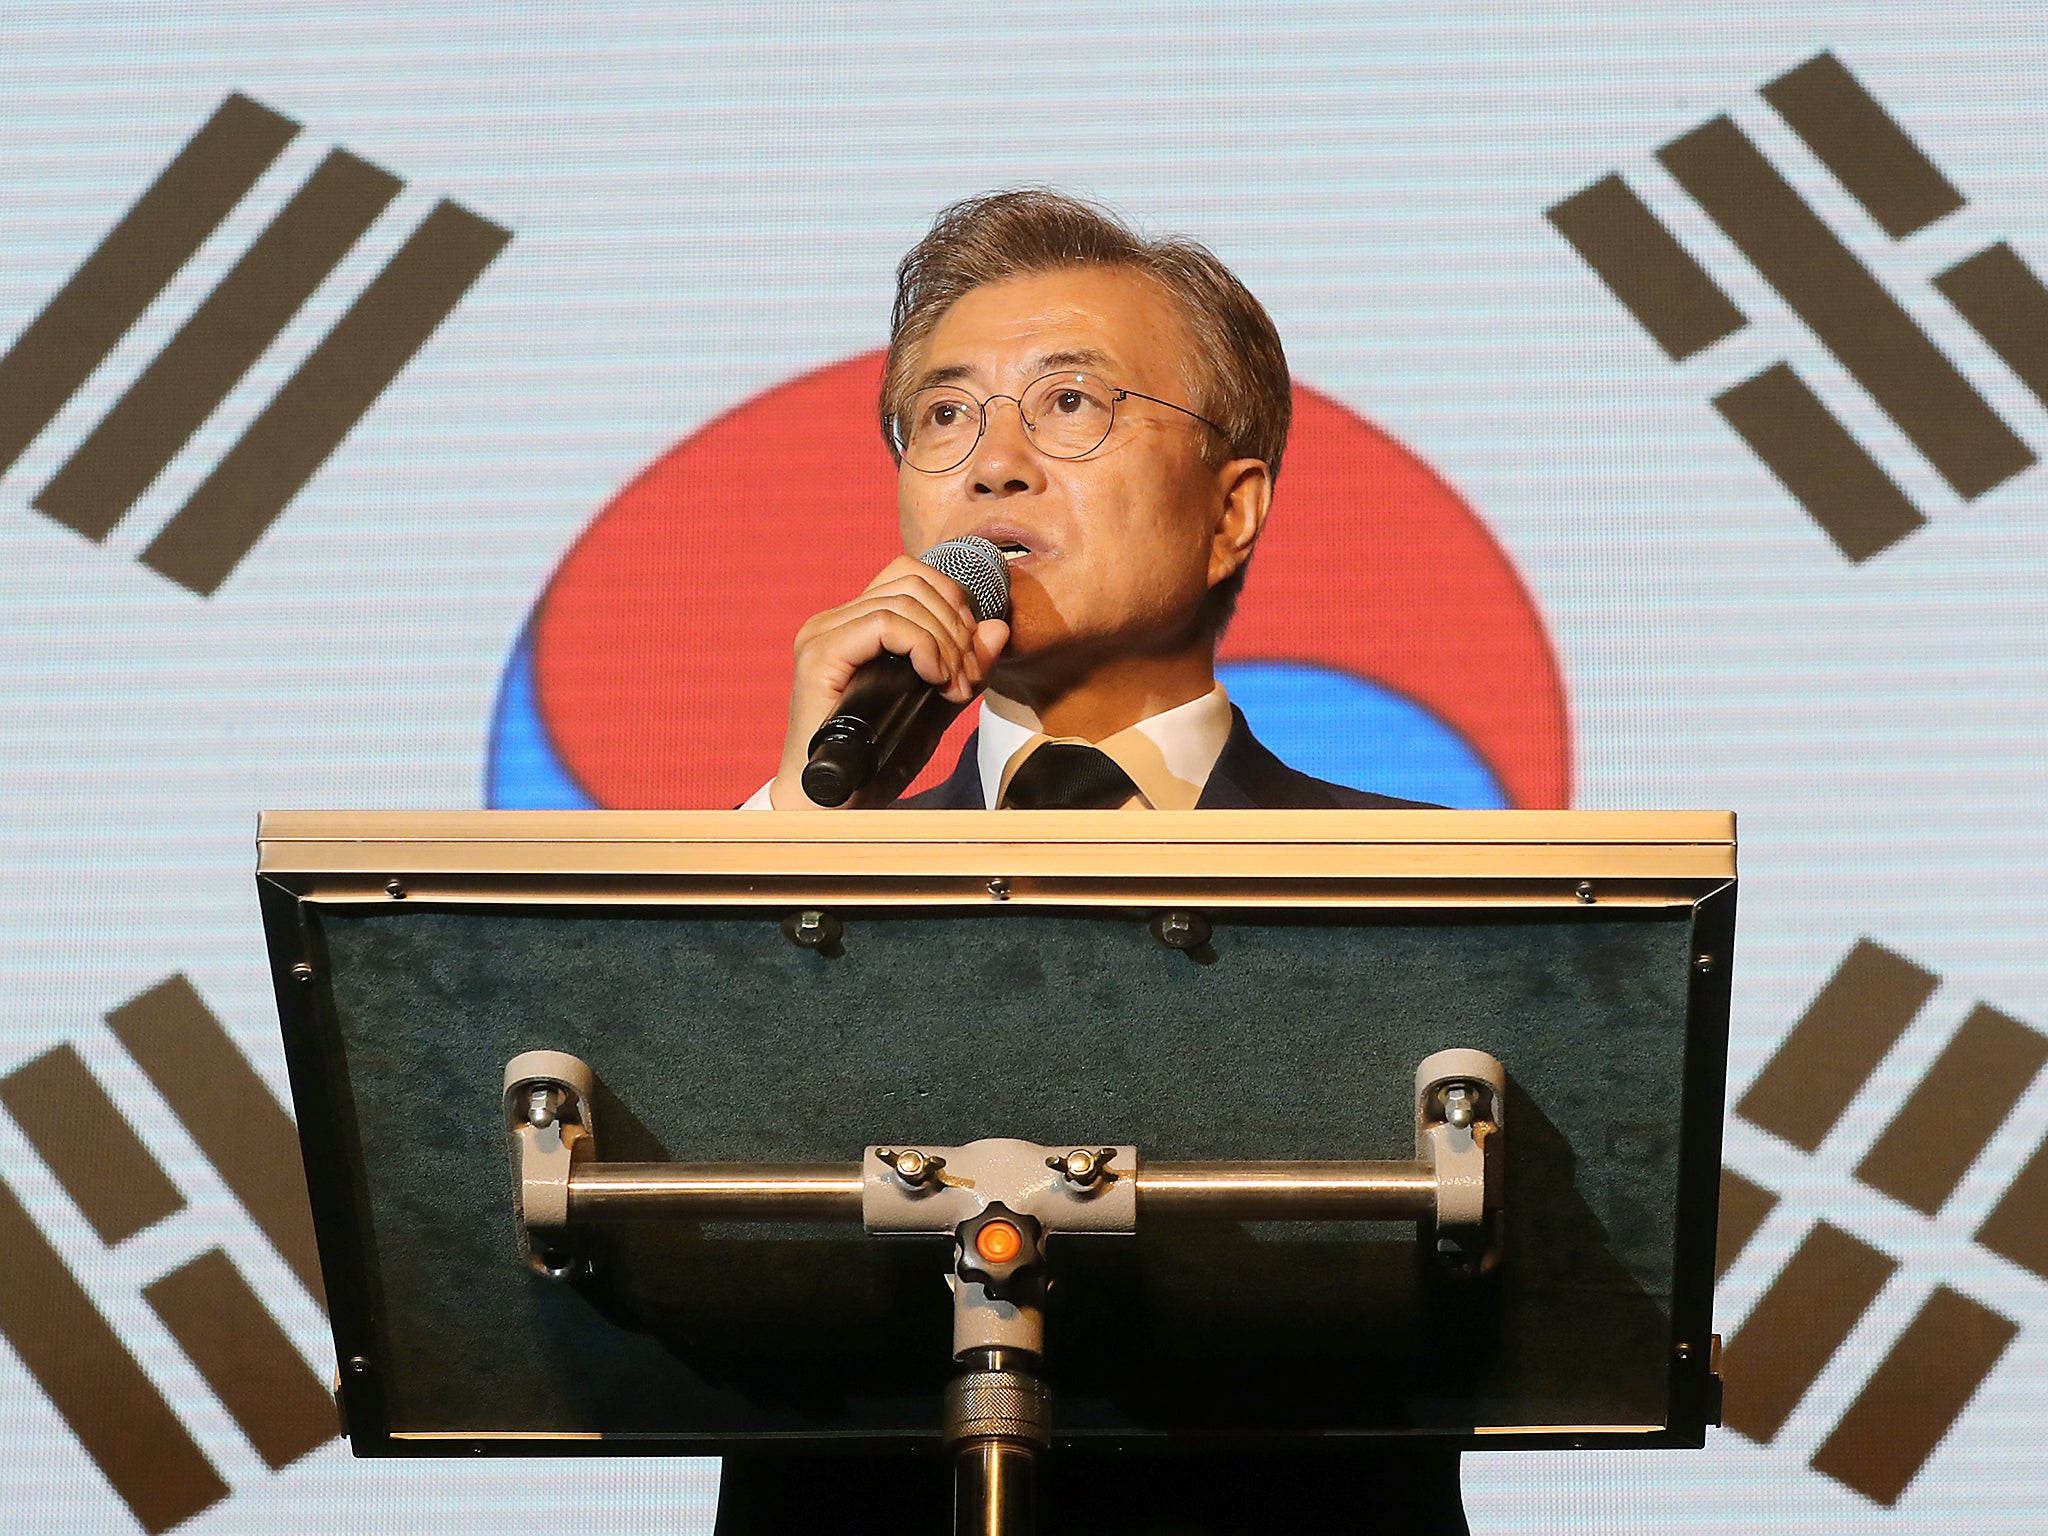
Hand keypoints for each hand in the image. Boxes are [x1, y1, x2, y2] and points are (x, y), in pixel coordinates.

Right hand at [770, 555, 1009, 807]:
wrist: (833, 806)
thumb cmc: (875, 762)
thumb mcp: (934, 709)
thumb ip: (964, 670)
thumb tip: (998, 628)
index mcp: (855, 625)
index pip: (910, 574)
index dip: (953, 601)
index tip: (971, 655)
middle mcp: (834, 622)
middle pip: (912, 580)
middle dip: (956, 625)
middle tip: (967, 677)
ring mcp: (823, 635)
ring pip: (903, 599)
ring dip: (944, 641)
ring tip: (952, 686)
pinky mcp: (820, 656)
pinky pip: (883, 623)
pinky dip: (921, 646)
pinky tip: (934, 678)